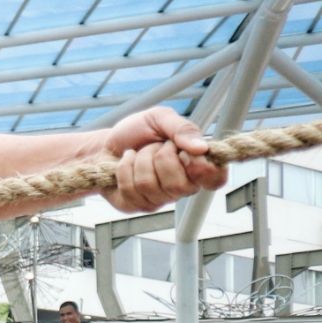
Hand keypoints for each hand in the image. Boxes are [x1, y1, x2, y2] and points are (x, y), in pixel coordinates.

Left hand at [101, 106, 226, 212]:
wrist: (107, 142)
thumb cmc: (139, 131)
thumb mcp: (160, 118)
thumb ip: (182, 128)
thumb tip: (202, 147)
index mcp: (196, 165)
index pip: (215, 180)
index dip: (205, 170)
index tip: (189, 155)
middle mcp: (182, 186)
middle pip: (178, 185)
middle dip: (161, 157)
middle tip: (156, 146)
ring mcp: (158, 198)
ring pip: (150, 186)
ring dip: (140, 161)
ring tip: (139, 153)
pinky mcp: (135, 205)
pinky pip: (130, 190)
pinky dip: (124, 168)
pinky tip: (126, 161)